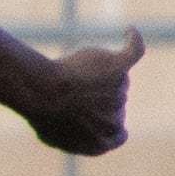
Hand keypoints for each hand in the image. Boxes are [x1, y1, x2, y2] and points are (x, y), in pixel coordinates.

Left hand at [22, 29, 141, 157]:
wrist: (44, 94)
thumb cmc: (42, 114)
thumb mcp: (52, 135)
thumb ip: (74, 136)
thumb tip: (82, 129)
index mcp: (102, 143)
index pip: (117, 134)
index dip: (103, 123)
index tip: (91, 115)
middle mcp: (116, 121)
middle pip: (109, 103)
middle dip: (90, 97)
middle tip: (63, 92)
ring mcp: (120, 94)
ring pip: (109, 80)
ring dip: (91, 76)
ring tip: (66, 77)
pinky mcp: (120, 69)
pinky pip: (133, 52)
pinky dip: (132, 43)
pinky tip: (129, 33)